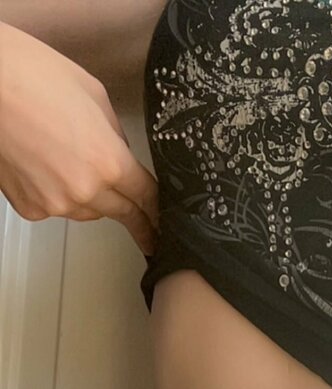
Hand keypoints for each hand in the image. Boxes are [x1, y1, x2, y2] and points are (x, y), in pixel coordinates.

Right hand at [0, 22, 157, 254]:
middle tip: (147, 231)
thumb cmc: (31, 76)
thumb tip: (120, 154)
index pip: (145, 197)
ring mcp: (55, 204)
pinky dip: (57, 195)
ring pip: (88, 211)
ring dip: (92, 198)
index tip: (163, 224)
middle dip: (134, 216)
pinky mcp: (30, 208)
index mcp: (108, 162)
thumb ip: (115, 135)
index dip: (157, 211)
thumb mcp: (94, 96)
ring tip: (72, 164)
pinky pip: (57, 208)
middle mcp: (85, 191)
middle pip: (120, 212)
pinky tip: (44, 166)